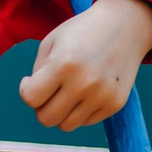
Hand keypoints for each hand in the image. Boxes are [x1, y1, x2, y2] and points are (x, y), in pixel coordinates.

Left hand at [19, 0, 151, 131]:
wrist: (125, 25)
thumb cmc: (81, 33)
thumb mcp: (51, 42)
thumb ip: (37, 74)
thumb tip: (36, 104)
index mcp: (64, 64)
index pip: (30, 98)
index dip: (26, 90)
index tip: (30, 80)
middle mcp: (85, 83)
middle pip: (47, 119)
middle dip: (41, 106)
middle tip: (47, 90)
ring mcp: (102, 95)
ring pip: (66, 125)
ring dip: (60, 111)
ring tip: (65, 91)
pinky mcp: (116, 103)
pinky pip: (86, 121)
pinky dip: (80, 110)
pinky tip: (85, 89)